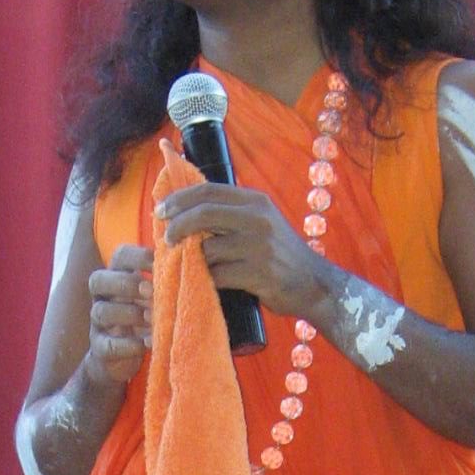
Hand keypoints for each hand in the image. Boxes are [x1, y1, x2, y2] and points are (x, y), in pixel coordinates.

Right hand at [85, 244, 152, 383]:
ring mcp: (98, 324)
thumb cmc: (143, 320)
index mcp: (117, 277)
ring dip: (129, 314)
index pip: (120, 256)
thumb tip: (191, 261)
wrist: (120, 360)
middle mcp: (102, 297)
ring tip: (153, 319)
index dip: (138, 257)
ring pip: (101, 312)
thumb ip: (164, 281)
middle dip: (126, 284)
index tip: (159, 263)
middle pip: (99, 280)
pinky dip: (128, 345)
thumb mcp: (152, 298)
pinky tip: (148, 344)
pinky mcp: (100, 349)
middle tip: (150, 291)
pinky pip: (107, 345)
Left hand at [155, 182, 330, 321]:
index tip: (161, 211)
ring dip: (196, 260)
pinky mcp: (259, 274)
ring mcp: (259, 247)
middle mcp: (258, 219)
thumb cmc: (280, 254)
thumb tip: (185, 210)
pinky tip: (210, 282)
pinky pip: (219, 275)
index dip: (179, 199)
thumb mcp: (261, 222)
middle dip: (178, 225)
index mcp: (255, 201)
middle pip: (204, 213)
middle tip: (166, 239)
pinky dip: (209, 279)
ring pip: (209, 248)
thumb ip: (230, 213)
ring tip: (197, 267)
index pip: (208, 191)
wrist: (314, 284)